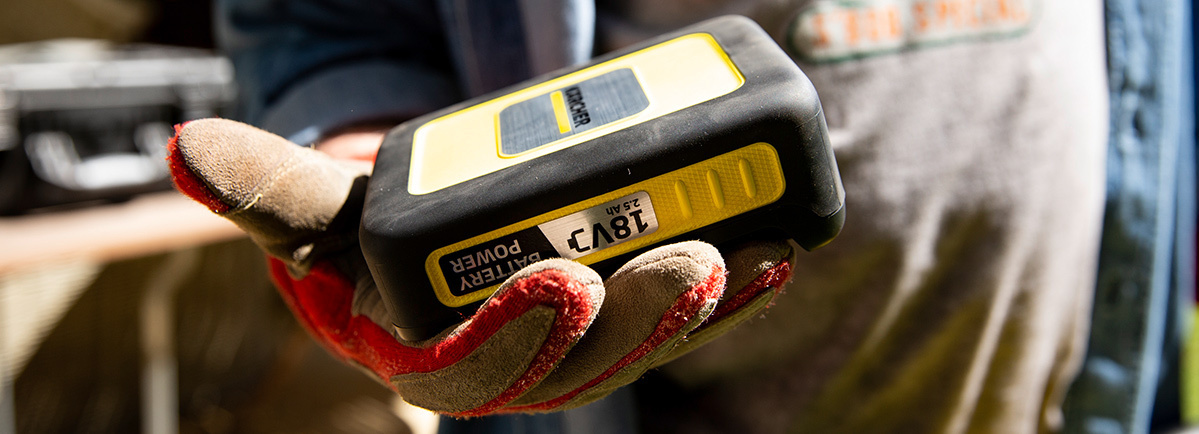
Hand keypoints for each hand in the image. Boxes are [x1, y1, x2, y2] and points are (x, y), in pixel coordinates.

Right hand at [166, 118, 795, 414]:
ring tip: (739, 257)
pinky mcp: (619, 305)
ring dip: (690, 310)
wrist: (423, 235)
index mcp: (424, 356)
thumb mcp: (321, 208)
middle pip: (575, 363)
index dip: (517, 335)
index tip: (560, 280)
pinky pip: (672, 311)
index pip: (469, 371)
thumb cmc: (367, 231)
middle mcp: (507, 359)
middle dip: (631, 323)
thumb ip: (271, 188)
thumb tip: (187, 150)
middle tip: (684, 263)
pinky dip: (723, 291)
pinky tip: (769, 255)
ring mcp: (572, 337)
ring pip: (632, 341)